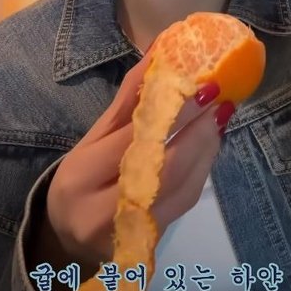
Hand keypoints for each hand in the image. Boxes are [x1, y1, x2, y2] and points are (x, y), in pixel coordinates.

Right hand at [46, 49, 233, 268]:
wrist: (70, 238)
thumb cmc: (82, 177)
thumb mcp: (95, 136)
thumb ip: (130, 98)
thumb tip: (161, 51)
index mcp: (81, 174)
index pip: (134, 138)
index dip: (173, 111)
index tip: (202, 85)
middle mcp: (103, 209)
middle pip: (164, 166)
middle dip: (198, 129)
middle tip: (219, 98)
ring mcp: (132, 230)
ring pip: (183, 185)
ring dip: (207, 146)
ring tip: (220, 114)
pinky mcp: (154, 238)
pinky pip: (187, 198)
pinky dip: (204, 166)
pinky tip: (211, 142)